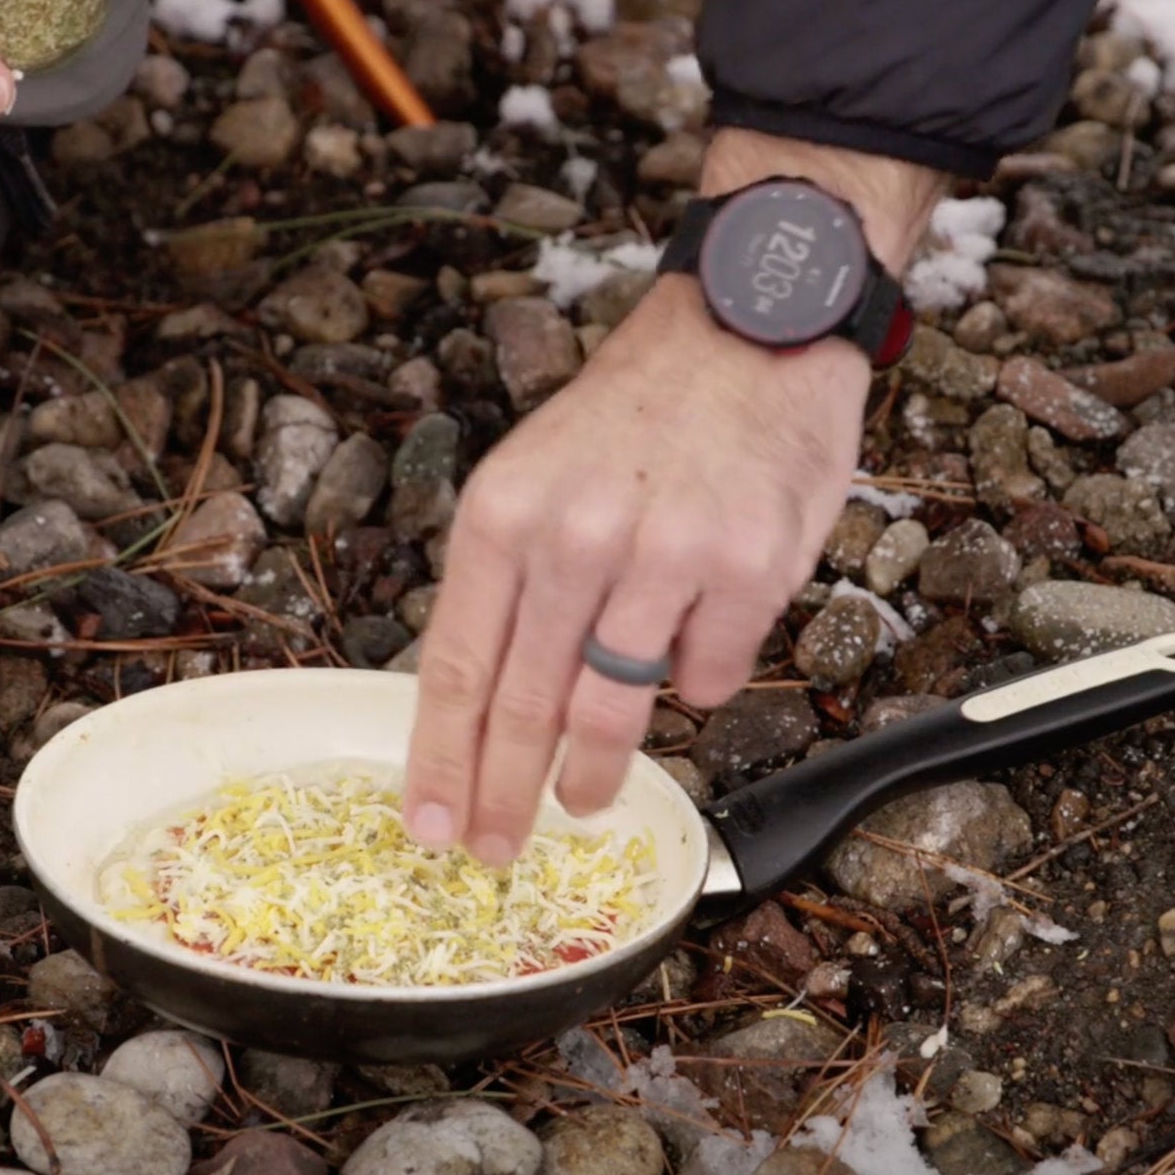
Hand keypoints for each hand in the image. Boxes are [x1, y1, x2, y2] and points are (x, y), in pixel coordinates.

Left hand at [401, 131, 946, 865]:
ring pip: (615, 707)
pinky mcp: (747, 569)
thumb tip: (483, 700)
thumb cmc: (636, 413)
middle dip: (505, 796)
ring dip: (595, 770)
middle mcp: (576, 538)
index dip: (440, 760)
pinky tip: (693, 648)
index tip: (427, 825)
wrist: (747, 323)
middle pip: (525, 705)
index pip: (457, 665)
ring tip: (584, 798)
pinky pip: (705, 676)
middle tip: (495, 851)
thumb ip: (508, 580)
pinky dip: (694, 682)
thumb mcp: (536, 474)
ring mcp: (665, 557)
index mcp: (505, 514)